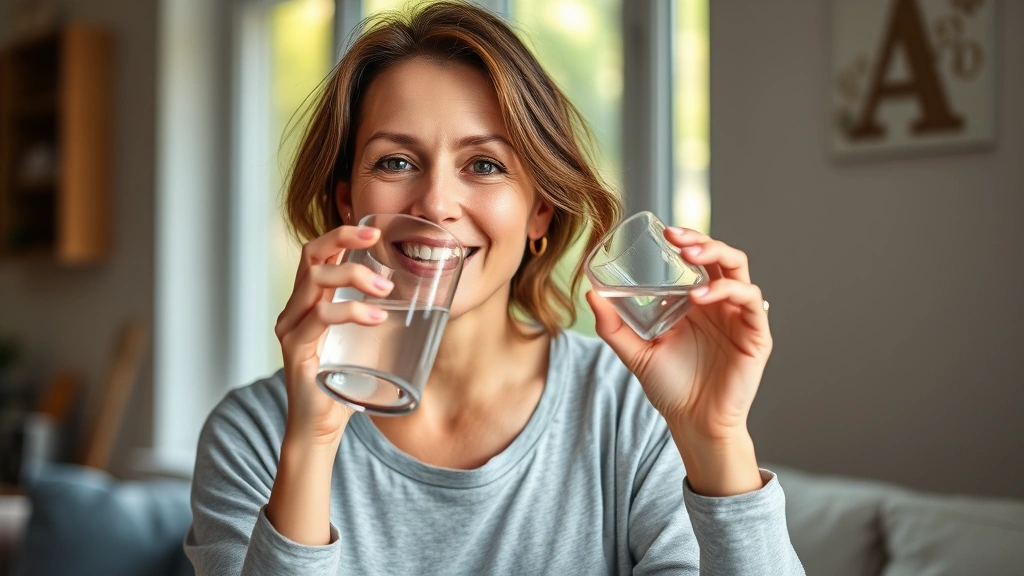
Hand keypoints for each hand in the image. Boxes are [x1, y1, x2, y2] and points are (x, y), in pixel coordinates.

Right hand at [274, 225, 394, 445]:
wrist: (320, 429)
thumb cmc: (343, 384)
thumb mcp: (362, 342)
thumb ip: (377, 319)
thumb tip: (422, 302)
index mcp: (307, 303)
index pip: (316, 254)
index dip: (340, 235)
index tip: (372, 231)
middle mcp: (293, 310)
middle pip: (310, 256)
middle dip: (342, 240)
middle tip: (376, 243)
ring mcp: (291, 328)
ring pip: (315, 282)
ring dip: (354, 278)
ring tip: (386, 290)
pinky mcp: (296, 350)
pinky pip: (320, 319)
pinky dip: (350, 312)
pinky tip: (375, 316)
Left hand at [587, 228, 770, 493]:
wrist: (692, 424)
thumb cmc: (670, 388)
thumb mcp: (636, 352)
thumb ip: (613, 326)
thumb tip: (590, 293)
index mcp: (697, 302)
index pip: (699, 259)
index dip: (686, 240)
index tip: (664, 231)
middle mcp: (721, 304)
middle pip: (721, 256)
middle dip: (702, 240)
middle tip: (677, 238)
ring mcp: (740, 317)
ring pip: (738, 271)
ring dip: (716, 257)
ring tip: (691, 257)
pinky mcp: (755, 334)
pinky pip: (751, 301)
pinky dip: (728, 291)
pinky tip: (702, 296)